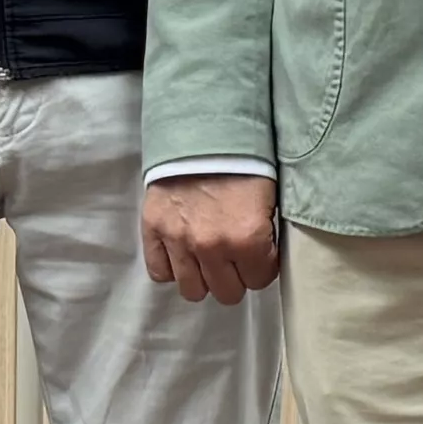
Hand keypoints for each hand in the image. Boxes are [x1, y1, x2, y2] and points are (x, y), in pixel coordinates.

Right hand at [141, 173, 283, 306]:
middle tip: (234, 255)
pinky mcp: (153, 231)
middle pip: (227, 293)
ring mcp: (179, 242)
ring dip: (203, 277)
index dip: (261, 266)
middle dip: (235, 276)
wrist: (201, 130)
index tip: (258, 252)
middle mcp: (212, 247)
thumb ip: (265, 235)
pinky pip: (160, 273)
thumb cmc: (243, 161)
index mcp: (248, 239)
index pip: (259, 281)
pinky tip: (182, 253)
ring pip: (193, 291)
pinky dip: (172, 267)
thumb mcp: (269, 197)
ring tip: (207, 258)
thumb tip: (263, 259)